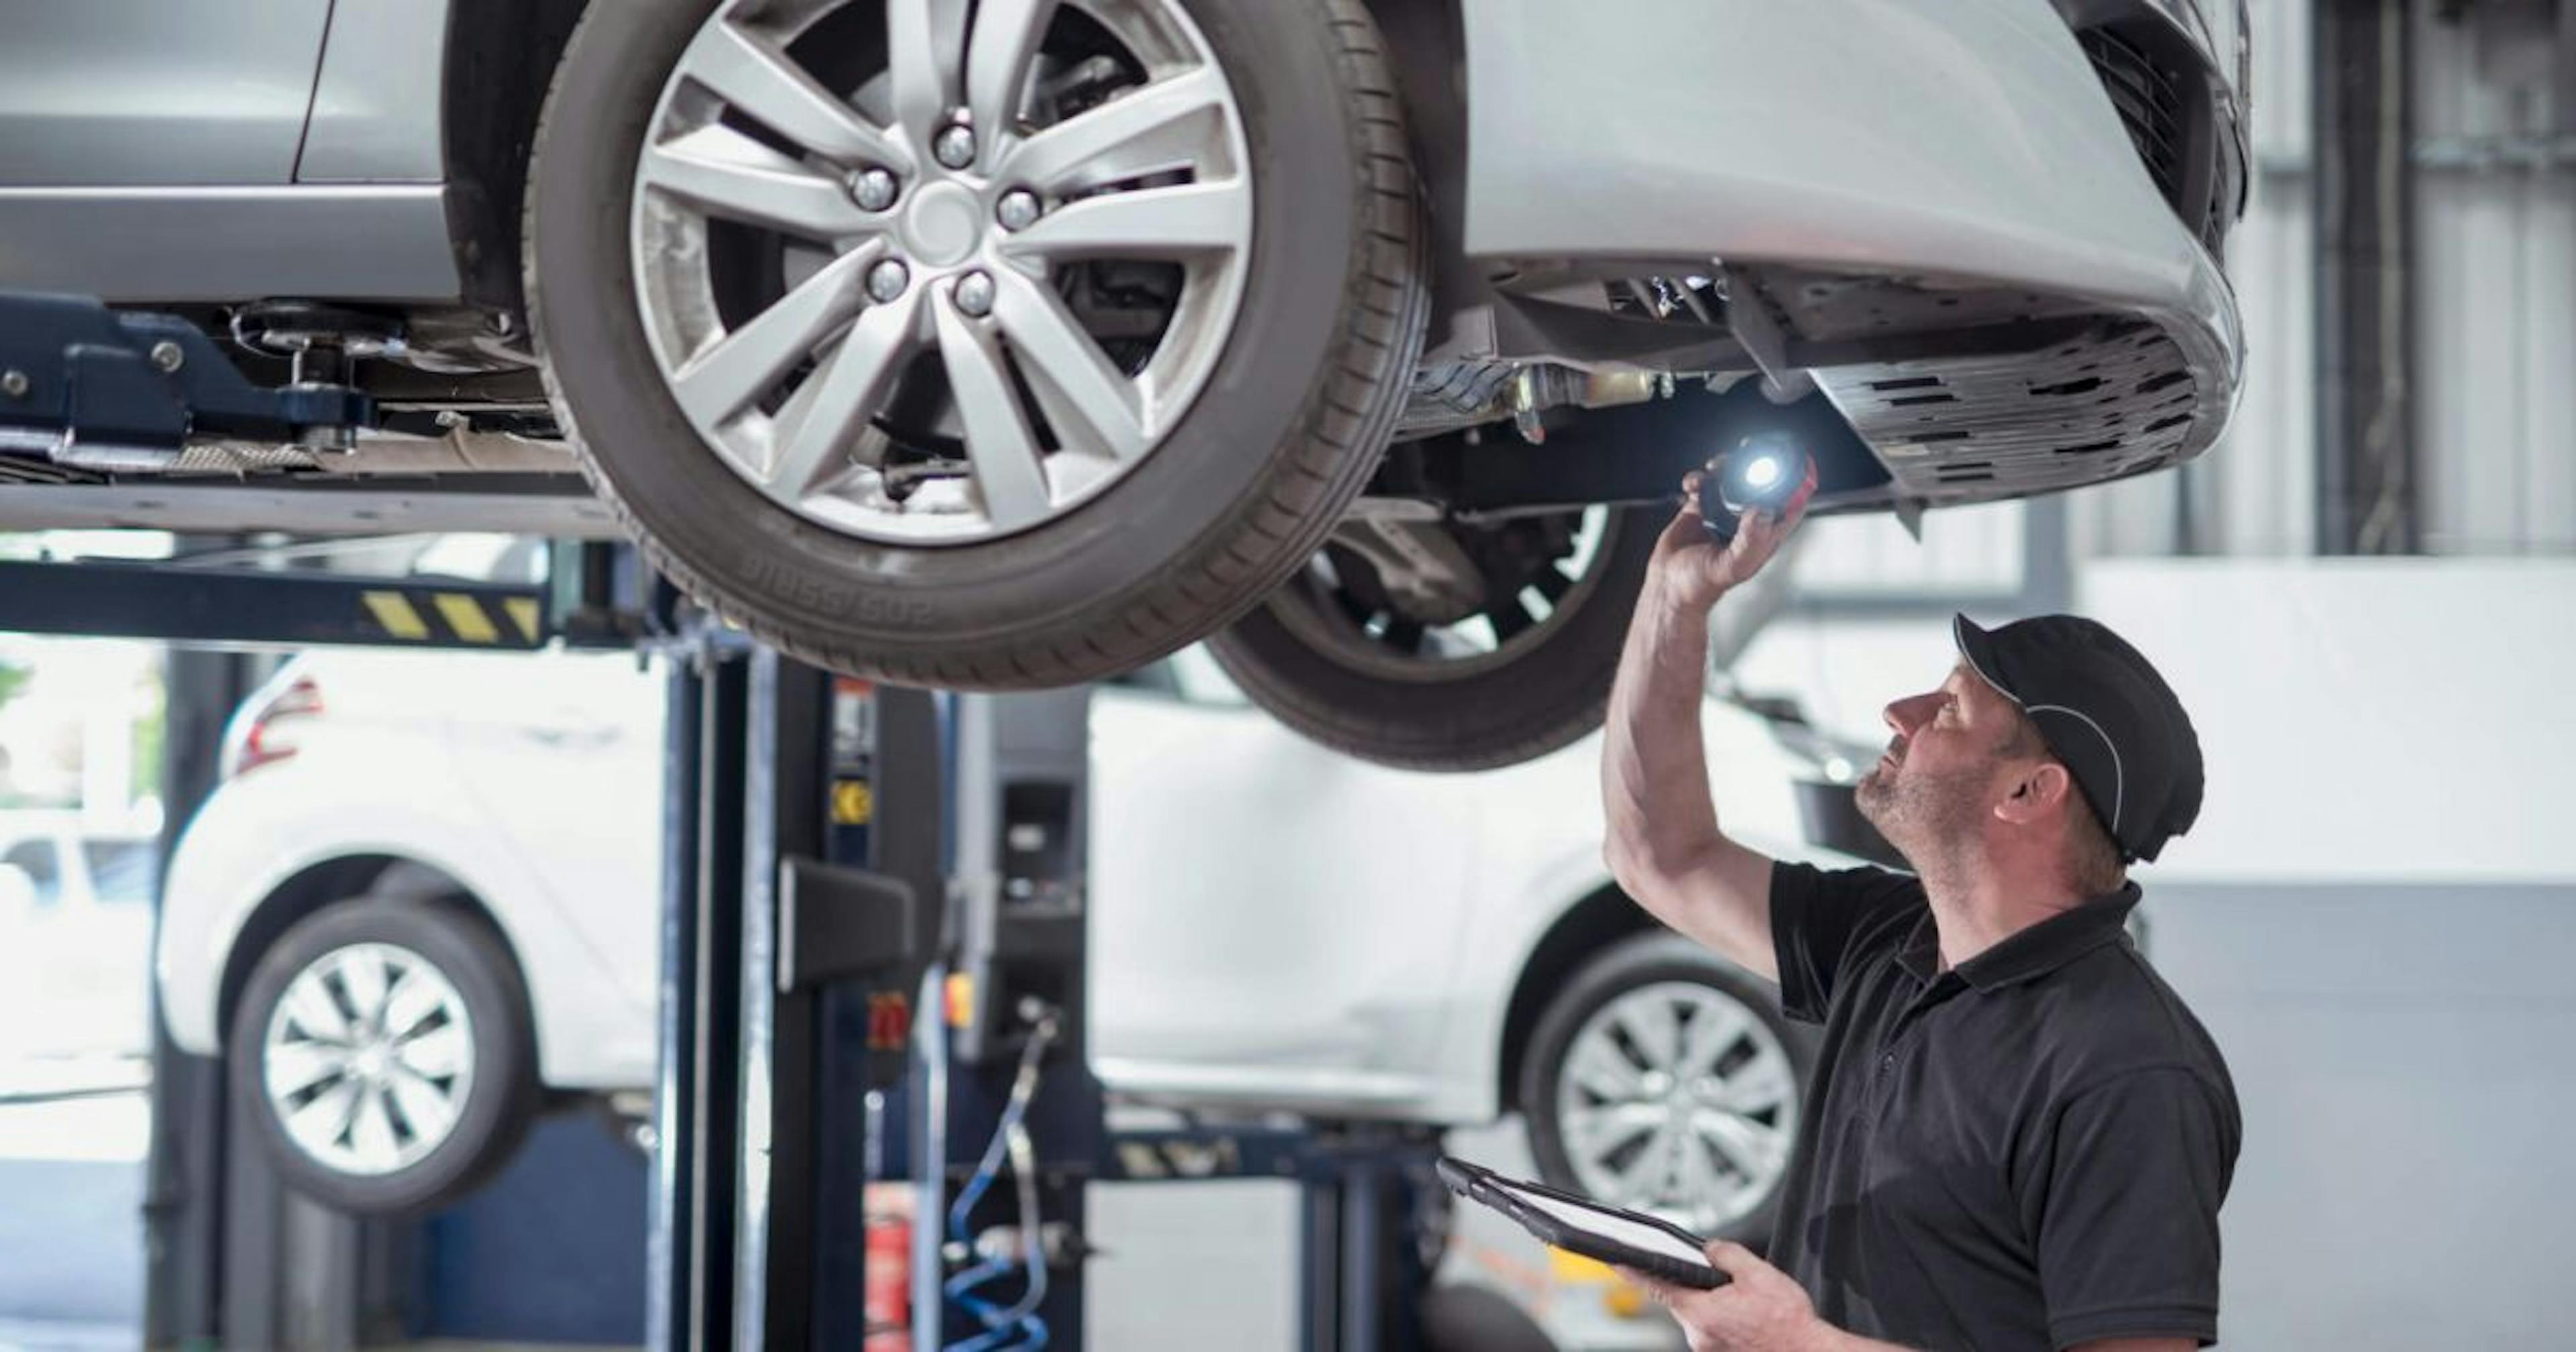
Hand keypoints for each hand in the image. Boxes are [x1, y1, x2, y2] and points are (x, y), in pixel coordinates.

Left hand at [1619, 1239, 1831, 1351]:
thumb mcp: (1760, 1274)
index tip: (1614, 1259)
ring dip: (1716, 1304)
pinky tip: (1749, 1319)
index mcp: (1701, 1311)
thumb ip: (1727, 1254)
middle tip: (1732, 1284)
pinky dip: (1725, 1319)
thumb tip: (1710, 1248)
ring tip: (1751, 1306)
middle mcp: (1698, 1334)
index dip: (1632, 1269)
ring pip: (1701, 1313)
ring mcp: (1707, 1348)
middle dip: (1700, 1284)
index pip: (1655, 1284)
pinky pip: (1713, 1328)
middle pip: (1683, 1298)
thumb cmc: (1787, 1323)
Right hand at [1645, 458, 1816, 614]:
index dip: (1797, 483)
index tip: (1797, 462)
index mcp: (1764, 535)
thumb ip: (1751, 540)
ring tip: (1716, 466)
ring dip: (1726, 467)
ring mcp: (1723, 515)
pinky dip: (1698, 478)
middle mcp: (1746, 522)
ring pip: (1732, 480)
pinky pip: (1703, 485)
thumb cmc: (1702, 586)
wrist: (1668, 588)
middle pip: (1761, 485)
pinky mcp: (1699, 510)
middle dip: (1758, 464)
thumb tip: (1762, 510)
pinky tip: (1693, 484)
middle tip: (1751, 450)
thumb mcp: (1733, 565)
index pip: (1790, 505)